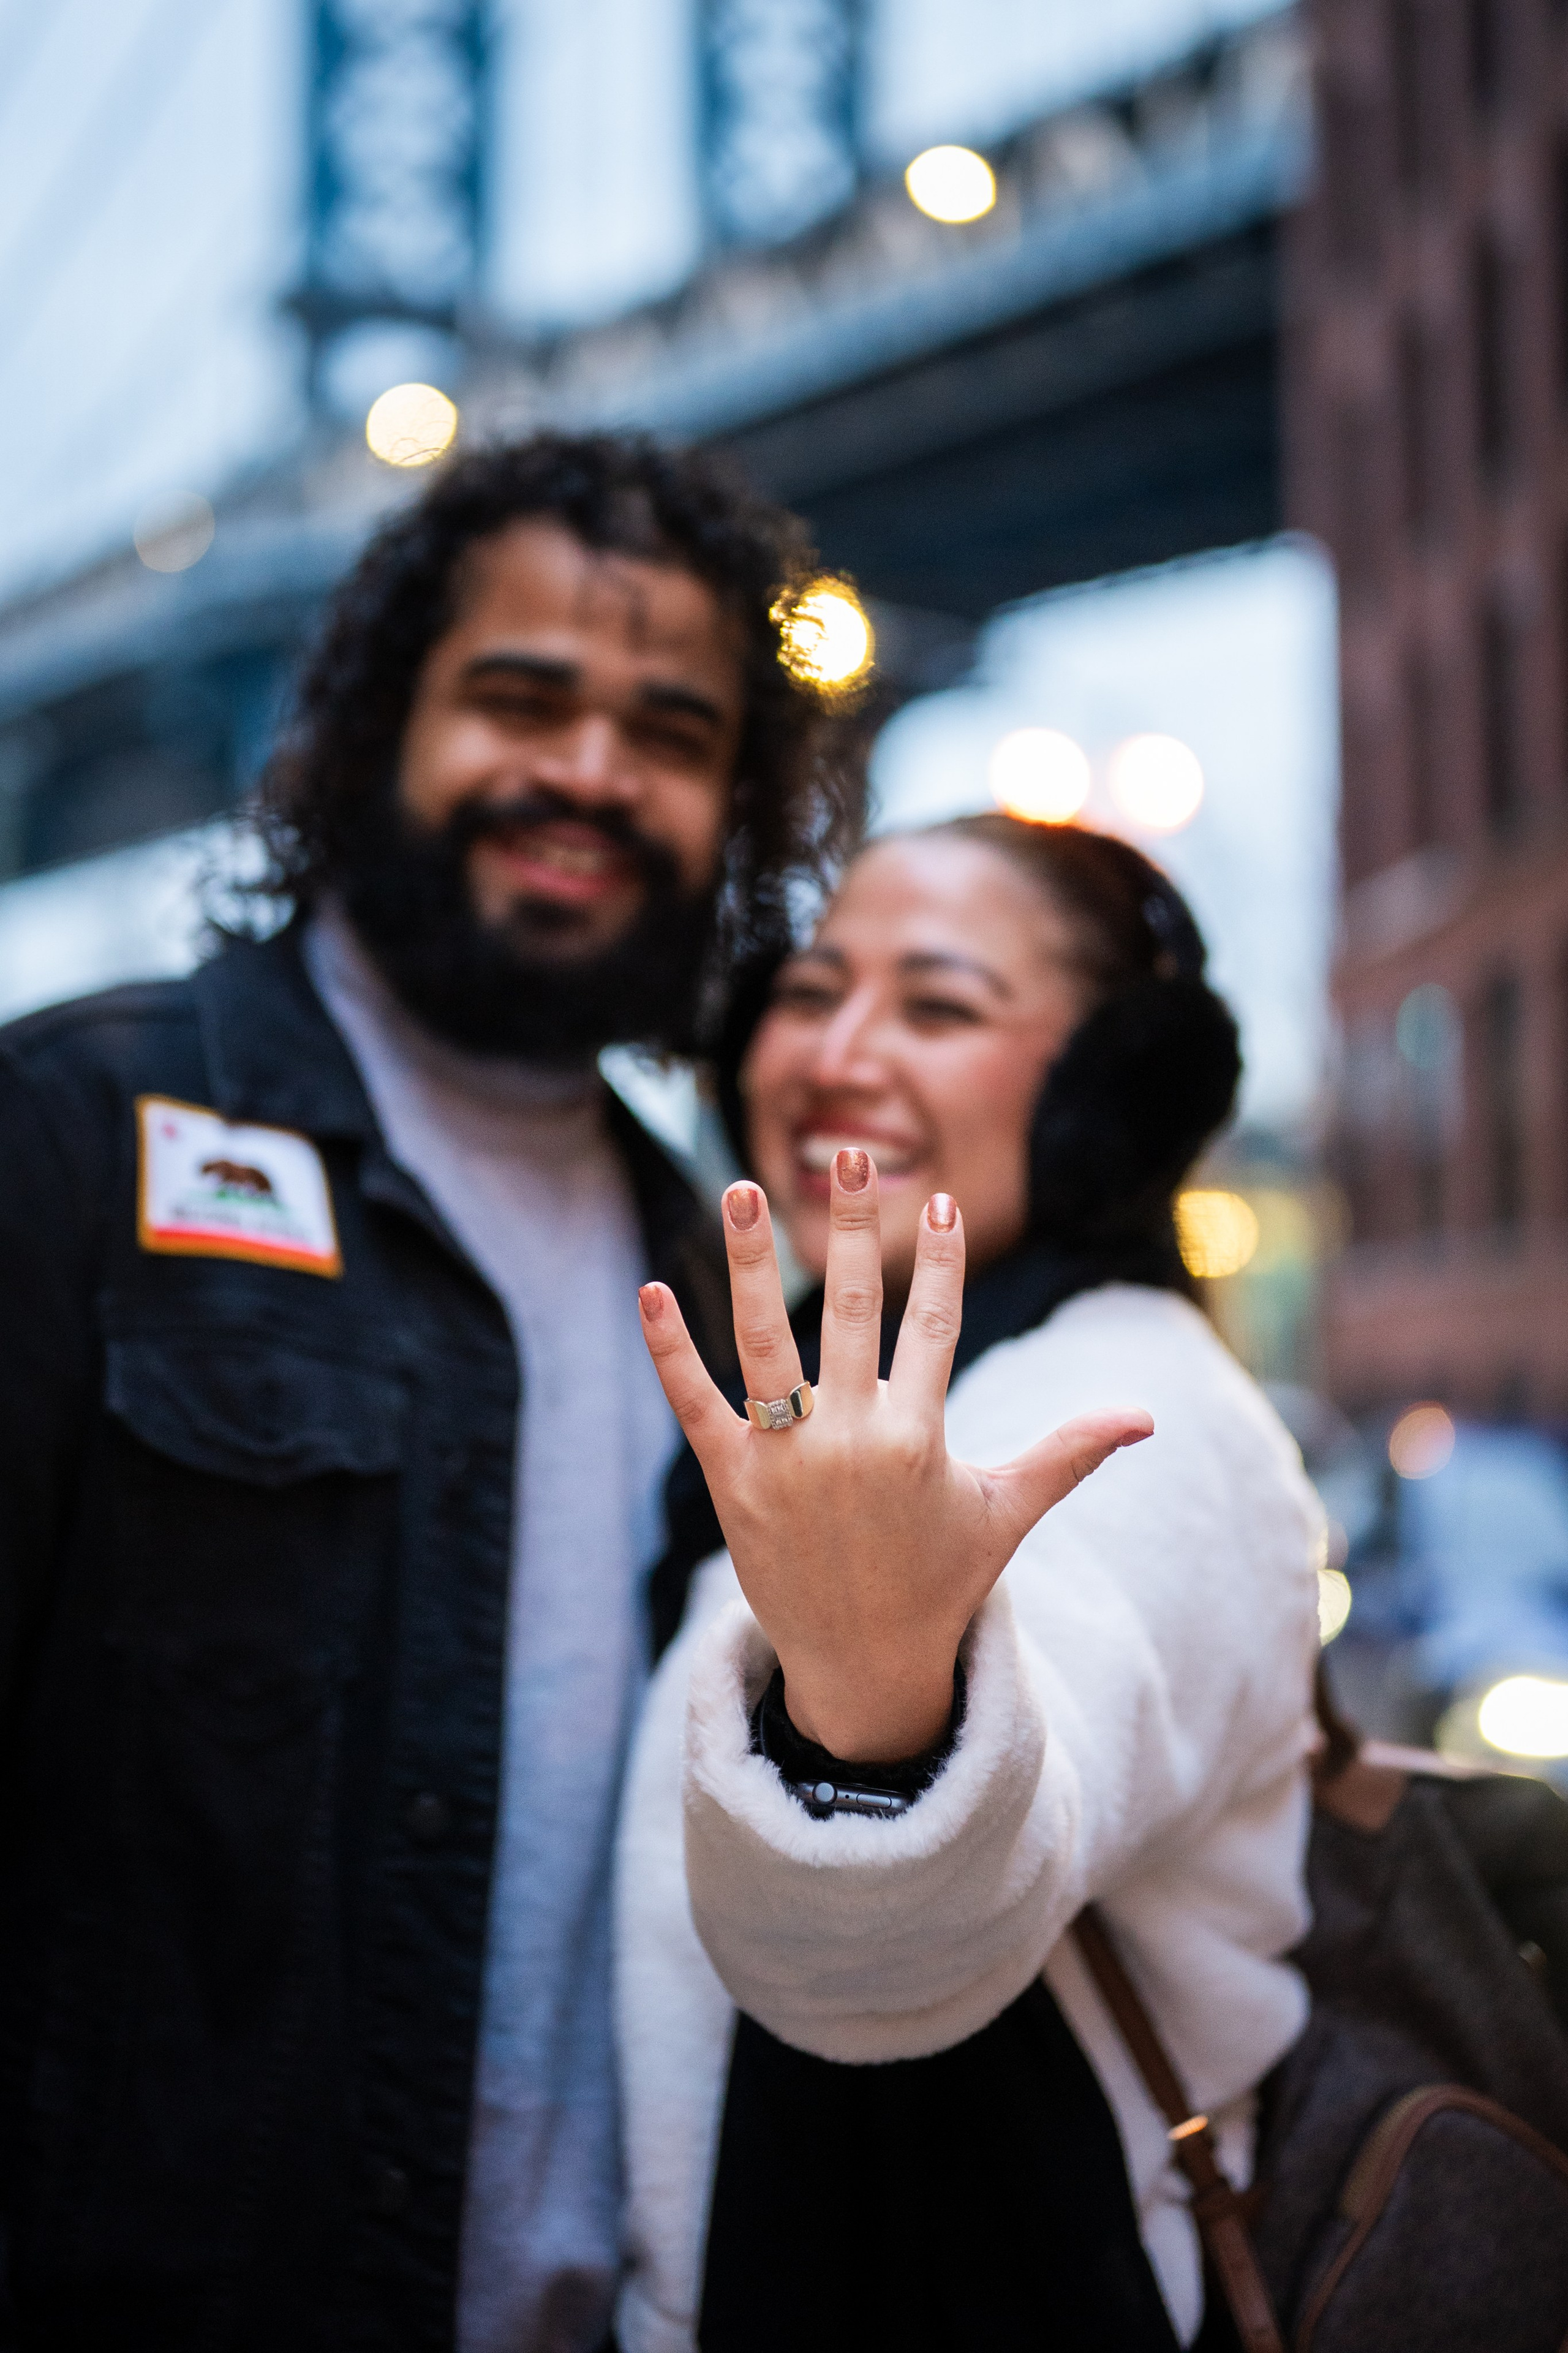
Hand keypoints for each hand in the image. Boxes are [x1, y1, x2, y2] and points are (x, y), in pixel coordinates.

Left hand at [639, 1151, 1152, 1762]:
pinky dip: (669, 1351)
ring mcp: (786, 1459)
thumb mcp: (1006, 1511)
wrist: (863, 1666)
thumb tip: (1148, 1416)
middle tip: (850, 1154)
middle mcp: (852, 1440)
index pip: (933, 1325)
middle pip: (854, 1310)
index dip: (941, 1260)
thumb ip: (1069, 1451)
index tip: (939, 1200)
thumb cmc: (941, 1580)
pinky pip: (694, 1403)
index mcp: (920, 1438)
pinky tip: (650, 1291)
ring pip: (764, 1342)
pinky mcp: (731, 1482)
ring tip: (737, 1188)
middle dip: (856, 1228)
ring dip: (749, 1262)